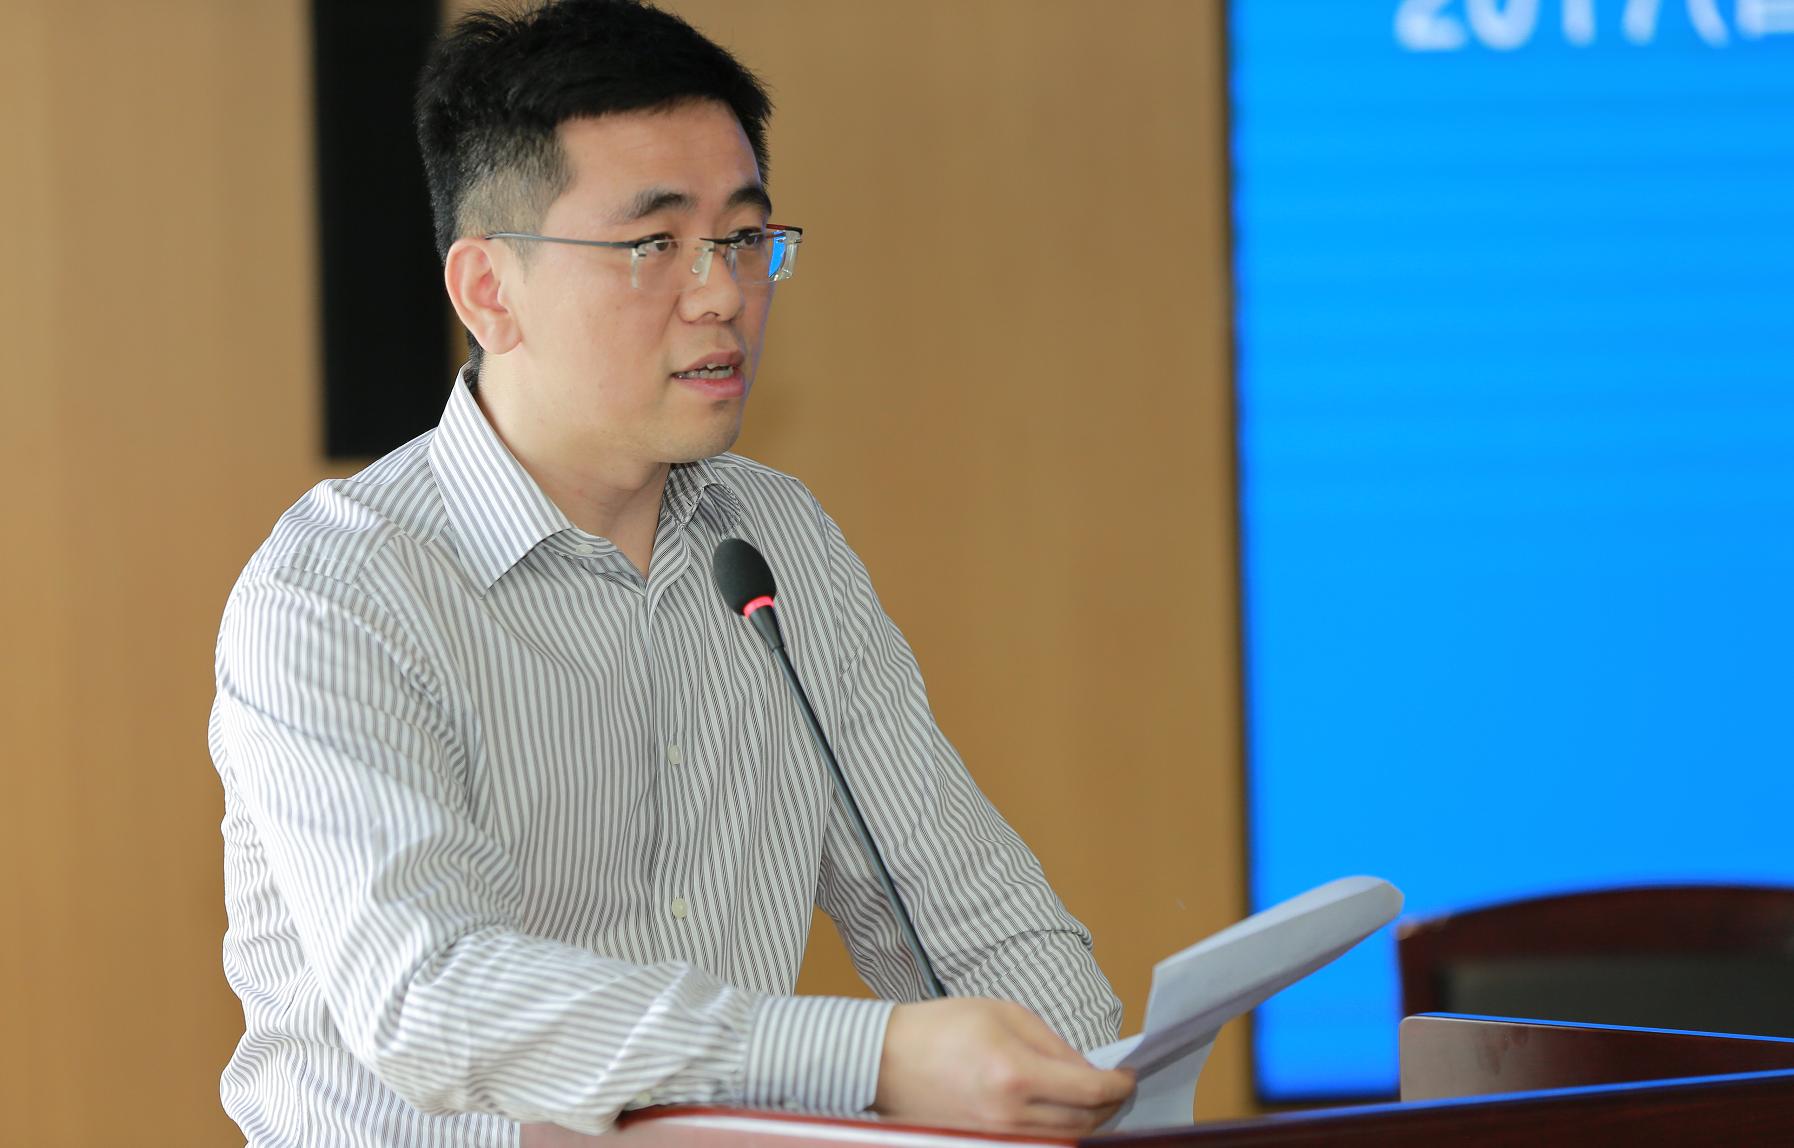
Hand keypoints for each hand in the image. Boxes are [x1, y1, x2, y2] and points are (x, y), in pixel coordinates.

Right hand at [872, 998, 1134, 1134]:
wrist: (885, 1061)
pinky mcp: (985, 1146)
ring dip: (1088, 1122)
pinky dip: (1058, 1132)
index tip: (1129, 1075)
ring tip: (1095, 1101)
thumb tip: (1089, 1070)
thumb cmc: (941, 1028)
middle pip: (1083, 1123)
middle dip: (1110, 1105)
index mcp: (1015, 1074)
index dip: (1119, 1084)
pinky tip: (1063, 1115)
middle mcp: (1009, 1116)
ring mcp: (996, 1138)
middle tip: (1119, 1088)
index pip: (1090, 1090)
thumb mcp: (1004, 1015)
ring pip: (1063, 1140)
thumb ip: (1053, 1044)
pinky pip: (1037, 1144)